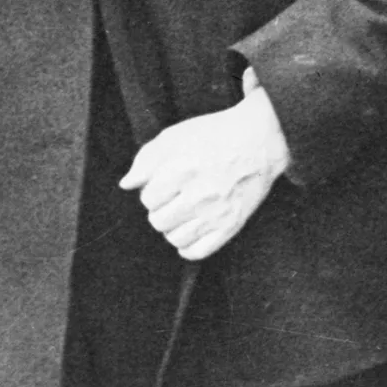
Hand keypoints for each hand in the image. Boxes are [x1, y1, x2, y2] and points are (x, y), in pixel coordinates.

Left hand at [120, 72, 289, 262]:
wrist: (259, 141)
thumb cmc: (214, 135)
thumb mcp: (174, 136)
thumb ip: (145, 160)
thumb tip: (127, 184)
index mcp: (182, 171)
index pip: (148, 199)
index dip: (150, 192)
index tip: (161, 185)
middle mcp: (199, 195)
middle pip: (158, 221)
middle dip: (160, 210)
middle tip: (172, 198)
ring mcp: (217, 214)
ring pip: (175, 238)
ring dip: (172, 227)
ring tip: (181, 213)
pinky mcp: (232, 226)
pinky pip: (199, 251)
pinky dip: (187, 246)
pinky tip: (189, 231)